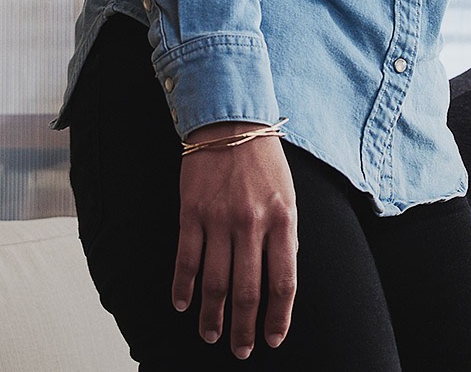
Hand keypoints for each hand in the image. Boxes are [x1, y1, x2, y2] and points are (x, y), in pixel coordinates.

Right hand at [172, 125, 297, 357]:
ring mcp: (219, 219)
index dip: (278, 317)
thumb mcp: (288, 197)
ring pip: (215, 281)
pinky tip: (182, 305)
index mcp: (283, 221)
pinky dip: (183, 287)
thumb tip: (279, 280)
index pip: (283, 282)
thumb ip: (284, 237)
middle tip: (240, 350)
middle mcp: (252, 224)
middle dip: (244, 327)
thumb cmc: (263, 161)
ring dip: (212, 315)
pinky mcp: (191, 212)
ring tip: (212, 335)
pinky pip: (186, 258)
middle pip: (248, 290)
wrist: (229, 121)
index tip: (272, 340)